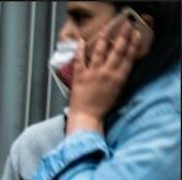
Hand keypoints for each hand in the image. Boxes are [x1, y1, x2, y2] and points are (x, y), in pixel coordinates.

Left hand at [67, 12, 140, 131]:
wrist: (86, 117)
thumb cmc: (102, 107)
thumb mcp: (117, 91)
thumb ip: (120, 76)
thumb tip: (122, 64)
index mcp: (119, 78)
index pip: (129, 57)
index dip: (133, 44)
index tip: (136, 34)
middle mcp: (108, 73)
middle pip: (118, 50)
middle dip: (123, 35)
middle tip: (127, 25)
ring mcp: (93, 73)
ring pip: (101, 51)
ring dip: (105, 37)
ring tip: (108, 27)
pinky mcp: (80, 76)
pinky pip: (80, 60)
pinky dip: (81, 50)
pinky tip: (83, 41)